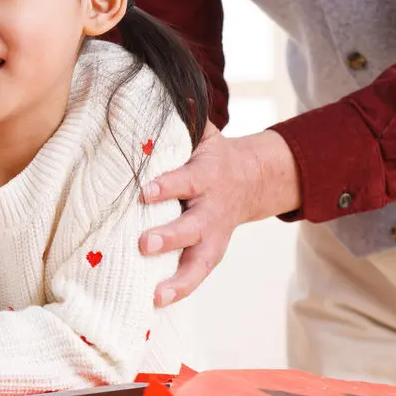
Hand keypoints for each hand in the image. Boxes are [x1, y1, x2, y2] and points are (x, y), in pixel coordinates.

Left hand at [139, 121, 300, 306]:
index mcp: (207, 176)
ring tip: (156, 294)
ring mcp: (213, 235)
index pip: (186, 181)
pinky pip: (197, 275)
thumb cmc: (211, 155)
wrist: (252, 180)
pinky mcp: (210, 253)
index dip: (167, 186)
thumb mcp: (202, 133)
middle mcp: (211, 209)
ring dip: (179, 279)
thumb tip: (163, 92)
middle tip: (144, 243)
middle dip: (170, 237)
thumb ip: (183, 119)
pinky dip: (180, 290)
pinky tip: (156, 303)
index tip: (145, 191)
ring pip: (199, 261)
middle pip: (192, 227)